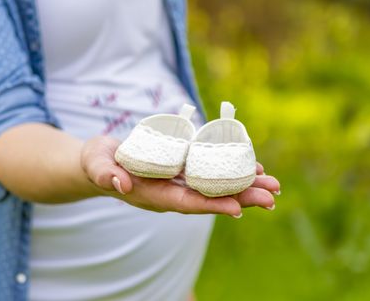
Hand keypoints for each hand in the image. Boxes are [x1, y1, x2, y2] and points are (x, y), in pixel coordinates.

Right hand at [81, 136, 280, 217]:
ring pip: (216, 187)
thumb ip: (106, 173)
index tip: (238, 208)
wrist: (101, 162)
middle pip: (210, 198)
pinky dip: (232, 172)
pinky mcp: (182, 171)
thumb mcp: (97, 164)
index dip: (212, 206)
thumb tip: (120, 183)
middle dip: (241, 197)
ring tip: (272, 185)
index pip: (187, 204)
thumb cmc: (97, 163)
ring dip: (244, 186)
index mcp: (154, 196)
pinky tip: (253, 168)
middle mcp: (171, 193)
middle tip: (271, 196)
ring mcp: (179, 183)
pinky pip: (211, 175)